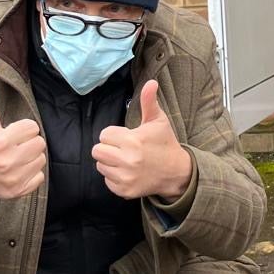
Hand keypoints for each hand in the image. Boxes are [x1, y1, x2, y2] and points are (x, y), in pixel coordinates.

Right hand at [0, 75, 47, 204]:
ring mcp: (13, 178)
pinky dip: (31, 174)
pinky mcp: (17, 191)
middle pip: (39, 143)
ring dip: (31, 157)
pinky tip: (17, 170)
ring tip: (15, 157)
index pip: (32, 128)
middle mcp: (7, 160)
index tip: (11, 133)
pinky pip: (39, 178)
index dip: (23, 128)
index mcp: (0, 141)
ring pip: (41, 159)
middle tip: (15, 145)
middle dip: (28, 142)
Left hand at [92, 80, 191, 202]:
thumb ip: (149, 101)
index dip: (114, 134)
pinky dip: (114, 177)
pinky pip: (106, 181)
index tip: (126, 137)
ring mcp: (125, 178)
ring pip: (100, 166)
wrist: (176, 172)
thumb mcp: (158, 121)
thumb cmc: (164, 143)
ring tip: (126, 160)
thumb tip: (151, 82)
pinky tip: (128, 172)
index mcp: (133, 141)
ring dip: (110, 162)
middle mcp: (127, 160)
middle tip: (122, 148)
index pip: (104, 135)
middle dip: (108, 148)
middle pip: (97, 151)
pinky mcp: (124, 191)